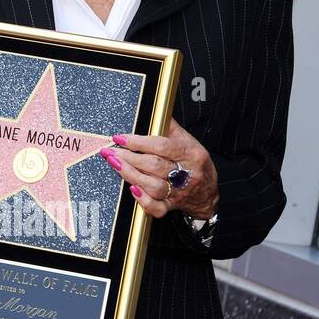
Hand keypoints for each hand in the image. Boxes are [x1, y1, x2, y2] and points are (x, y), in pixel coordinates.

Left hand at [99, 117, 217, 218]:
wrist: (208, 192)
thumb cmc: (194, 162)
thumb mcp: (188, 141)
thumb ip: (169, 127)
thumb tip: (155, 110)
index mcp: (191, 154)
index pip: (162, 146)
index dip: (138, 142)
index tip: (120, 138)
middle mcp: (187, 174)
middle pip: (154, 165)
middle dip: (128, 157)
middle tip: (111, 151)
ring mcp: (179, 192)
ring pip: (153, 186)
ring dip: (130, 175)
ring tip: (114, 164)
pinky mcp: (172, 206)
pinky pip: (157, 207)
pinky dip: (144, 200)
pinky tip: (132, 189)